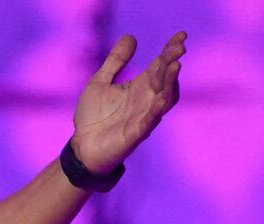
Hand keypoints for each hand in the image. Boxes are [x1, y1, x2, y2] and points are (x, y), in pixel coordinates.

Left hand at [71, 31, 185, 173]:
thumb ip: (115, 61)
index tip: (181, 35)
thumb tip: (131, 36)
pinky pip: (150, 121)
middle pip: (165, 79)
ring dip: (170, 83)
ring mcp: (143, 117)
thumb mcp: (100, 82)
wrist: (82, 147)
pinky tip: (161, 98)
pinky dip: (156, 110)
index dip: (171, 50)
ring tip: (175, 66)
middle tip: (179, 48)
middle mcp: (146, 100)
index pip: (160, 65)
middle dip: (172, 62)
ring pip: (165, 98)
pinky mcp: (136, 134)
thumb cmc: (93, 117)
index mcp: (139, 86)